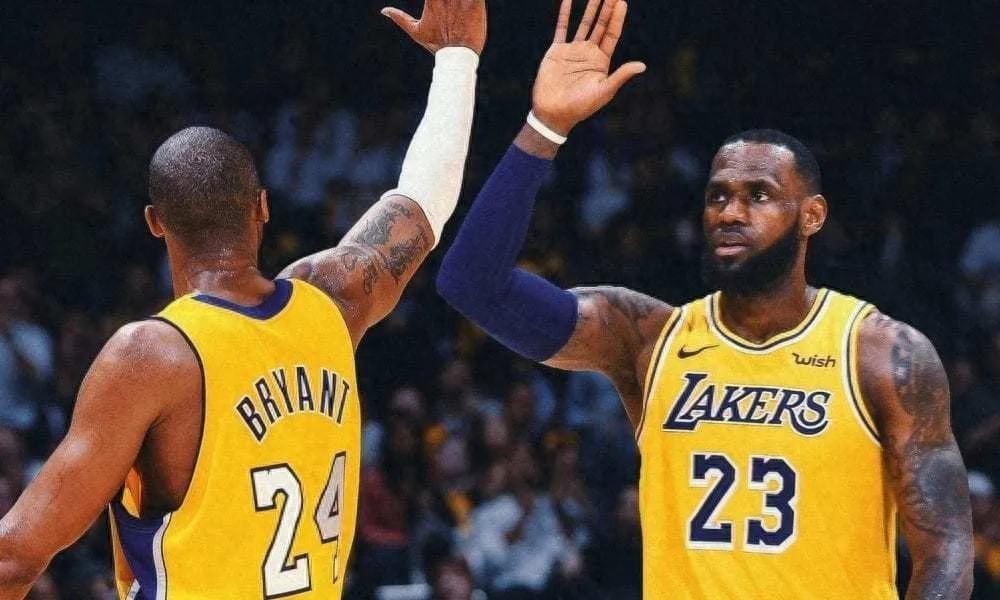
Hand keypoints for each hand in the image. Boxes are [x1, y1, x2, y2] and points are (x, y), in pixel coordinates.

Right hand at [382, 0, 486, 54]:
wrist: (458, 58)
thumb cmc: (438, 45)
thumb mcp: (417, 32)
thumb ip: (400, 18)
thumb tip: (384, 11)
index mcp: (432, 0)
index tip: (432, 0)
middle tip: (447, 2)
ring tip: (457, 2)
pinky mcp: (476, 3)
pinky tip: (469, 2)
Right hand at [532, 0, 645, 134]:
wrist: (554, 113)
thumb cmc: (580, 107)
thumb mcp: (604, 91)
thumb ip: (620, 76)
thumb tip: (642, 66)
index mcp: (601, 62)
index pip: (612, 35)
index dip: (617, 19)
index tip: (622, 2)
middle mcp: (588, 54)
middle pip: (601, 26)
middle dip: (607, 9)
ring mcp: (573, 51)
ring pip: (584, 24)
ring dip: (591, 9)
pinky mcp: (557, 51)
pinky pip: (562, 28)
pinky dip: (565, 14)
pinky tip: (569, 0)